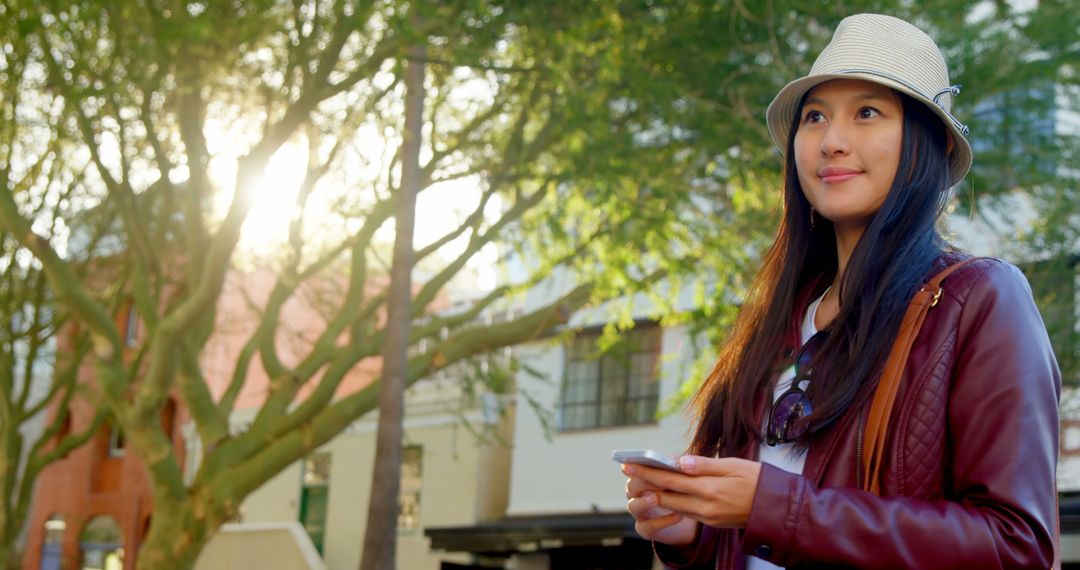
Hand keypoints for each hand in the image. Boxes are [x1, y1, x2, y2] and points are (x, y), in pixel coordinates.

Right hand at [624, 464, 698, 544]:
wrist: (693, 520)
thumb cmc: (685, 493)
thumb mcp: (683, 478)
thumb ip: (676, 468)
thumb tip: (673, 459)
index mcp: (642, 478)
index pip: (631, 469)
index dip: (633, 466)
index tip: (637, 463)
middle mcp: (637, 495)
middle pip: (631, 486)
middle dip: (643, 482)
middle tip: (657, 479)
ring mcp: (640, 513)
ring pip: (633, 506)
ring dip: (644, 502)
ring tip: (657, 498)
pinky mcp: (647, 529)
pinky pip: (648, 526)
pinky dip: (662, 521)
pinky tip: (678, 515)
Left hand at [626, 455, 761, 528]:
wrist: (779, 510)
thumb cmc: (759, 481)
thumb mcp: (734, 465)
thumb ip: (705, 465)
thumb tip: (679, 461)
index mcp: (710, 489)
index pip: (670, 479)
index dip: (648, 471)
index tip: (629, 463)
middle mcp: (705, 507)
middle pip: (666, 494)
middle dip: (645, 482)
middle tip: (627, 470)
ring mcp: (708, 517)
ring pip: (674, 505)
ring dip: (656, 493)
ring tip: (641, 481)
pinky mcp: (712, 522)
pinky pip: (686, 512)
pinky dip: (673, 502)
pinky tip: (665, 492)